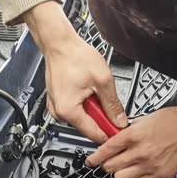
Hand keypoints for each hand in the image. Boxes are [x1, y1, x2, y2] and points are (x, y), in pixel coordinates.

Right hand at [23, 1, 127, 142]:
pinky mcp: (57, 102)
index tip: (120, 129)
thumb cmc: (74, 56)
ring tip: (95, 90)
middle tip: (109, 101)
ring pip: (83, 118)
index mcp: (68, 110)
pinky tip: (88, 91)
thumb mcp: (102, 80)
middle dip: (102, 117)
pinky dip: (85, 104)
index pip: (94, 134)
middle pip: (88, 127)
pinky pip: (75, 110)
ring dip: (93, 109)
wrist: (59, 43)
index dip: (110, 132)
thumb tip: (119, 120)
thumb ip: (113, 104)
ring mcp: (56, 107)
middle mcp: (59, 112)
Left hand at [86, 104, 176, 177]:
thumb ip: (130, 130)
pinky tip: (138, 174)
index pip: (106, 150)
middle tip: (110, 162)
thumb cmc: (175, 121)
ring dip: (120, 174)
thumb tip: (118, 136)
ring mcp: (149, 166)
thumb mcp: (146, 118)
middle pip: (110, 167)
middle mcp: (140, 152)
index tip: (91, 161)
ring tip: (125, 168)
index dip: (95, 157)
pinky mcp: (160, 176)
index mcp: (134, 135)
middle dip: (107, 165)